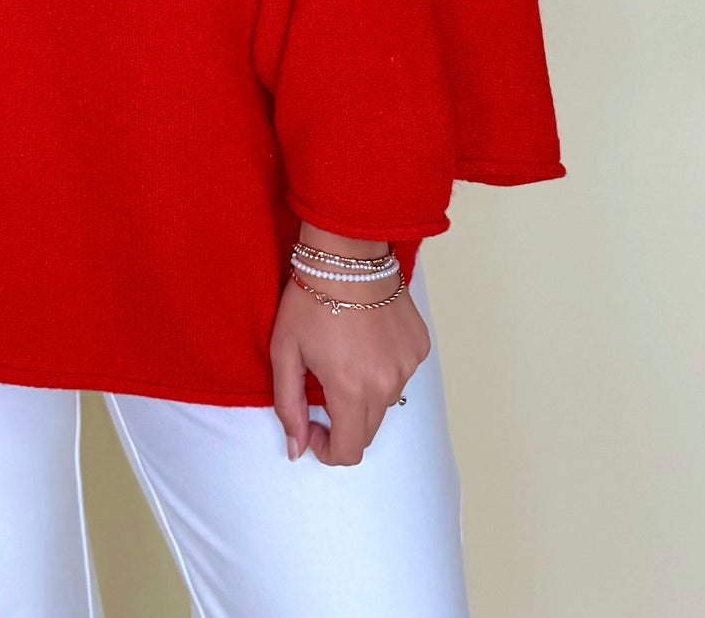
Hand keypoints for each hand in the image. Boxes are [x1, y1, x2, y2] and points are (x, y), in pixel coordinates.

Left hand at [269, 227, 429, 466]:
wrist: (346, 254)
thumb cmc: (309, 300)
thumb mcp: (284, 352)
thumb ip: (288, 406)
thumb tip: (296, 449)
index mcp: (351, 391)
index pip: (349, 451)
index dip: (327, 449)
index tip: (313, 426)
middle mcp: (387, 385)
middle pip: (368, 430)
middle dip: (343, 422)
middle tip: (324, 386)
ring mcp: (408, 365)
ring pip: (386, 401)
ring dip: (365, 393)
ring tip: (345, 354)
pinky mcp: (419, 346)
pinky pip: (401, 373)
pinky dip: (384, 368)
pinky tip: (367, 339)